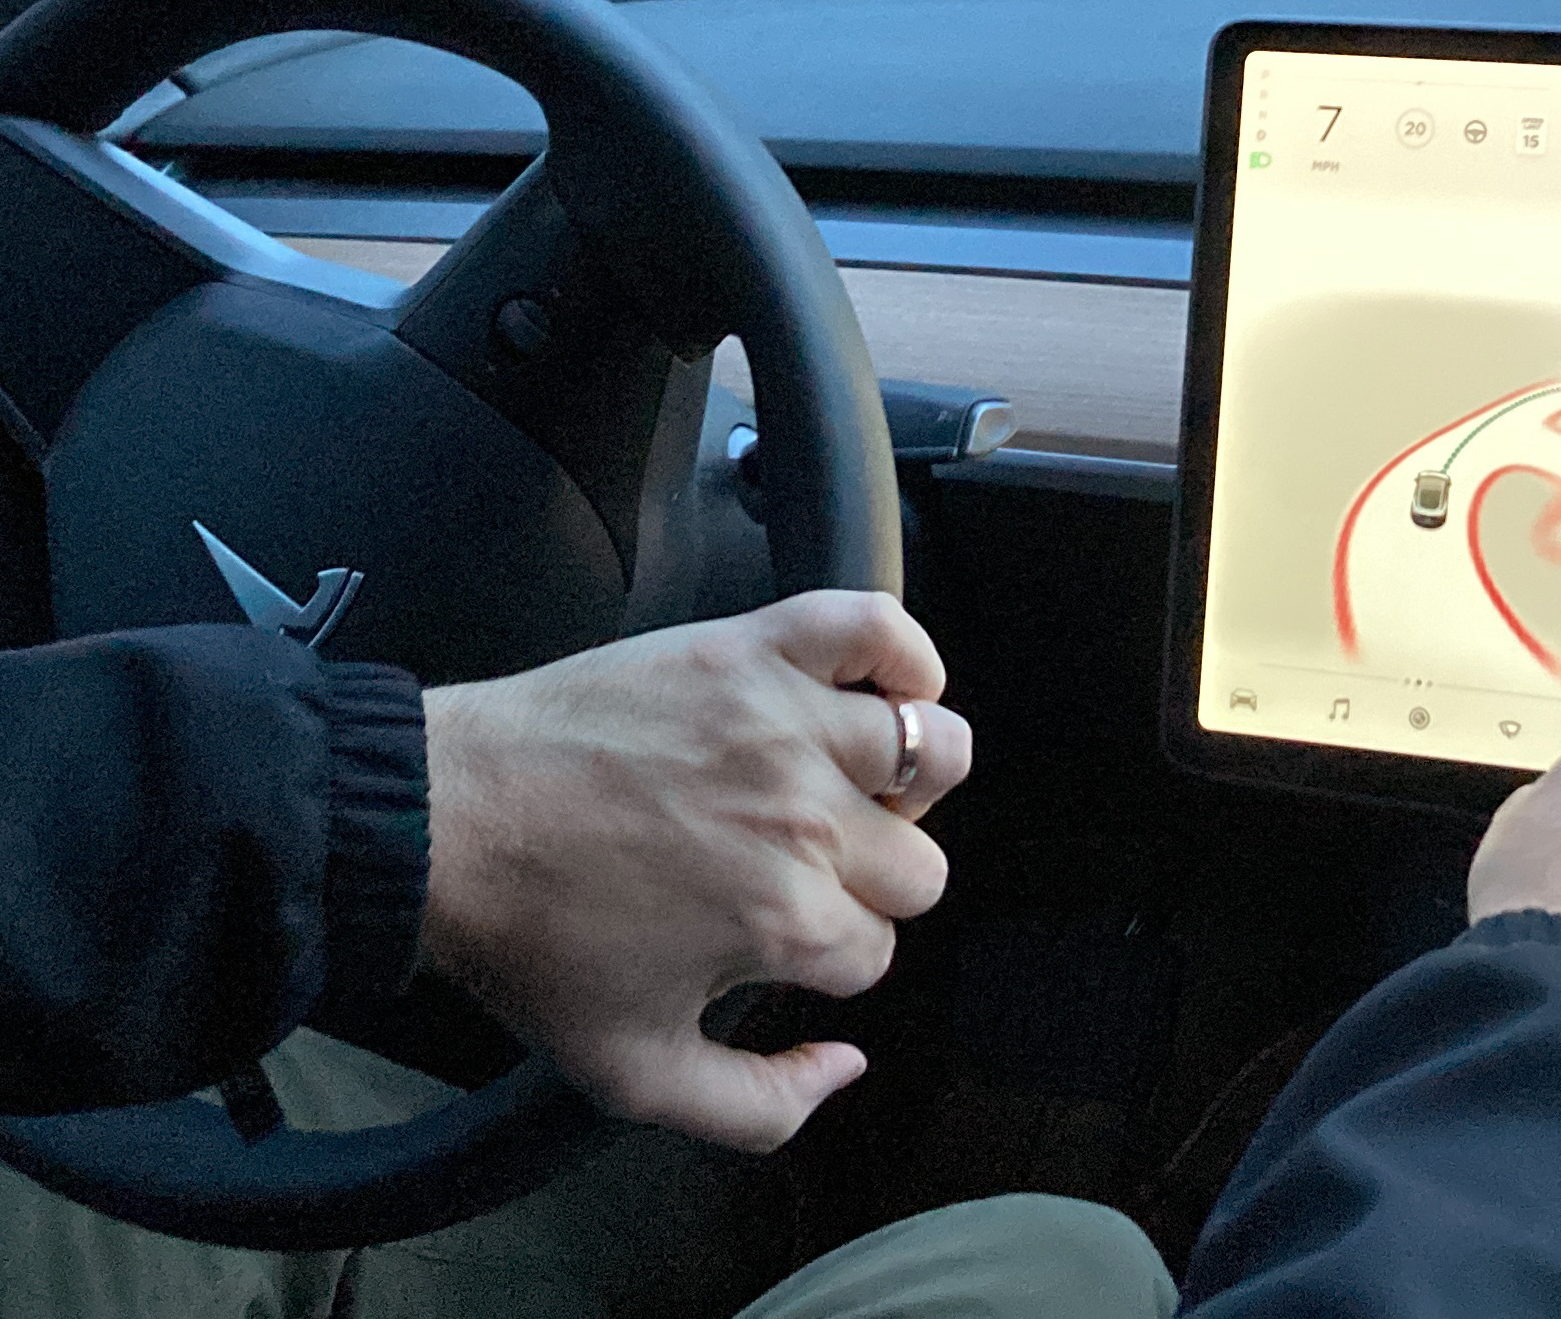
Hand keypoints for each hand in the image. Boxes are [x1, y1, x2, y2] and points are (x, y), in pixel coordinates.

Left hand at [419, 590, 972, 1151]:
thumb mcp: (633, 1073)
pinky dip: (905, 656)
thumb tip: (849, 1064)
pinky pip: (878, 628)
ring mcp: (786, 724)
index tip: (777, 937)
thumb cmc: (531, 941)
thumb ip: (761, 1109)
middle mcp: (805, 820)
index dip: (830, 954)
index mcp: (786, 922)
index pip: (878, 949)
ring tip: (853, 787)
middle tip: (801, 869)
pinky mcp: (754, 650)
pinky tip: (884, 693)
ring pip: (940, 748)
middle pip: (919, 863)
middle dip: (869, 880)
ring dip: (913, 780)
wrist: (444, 823)